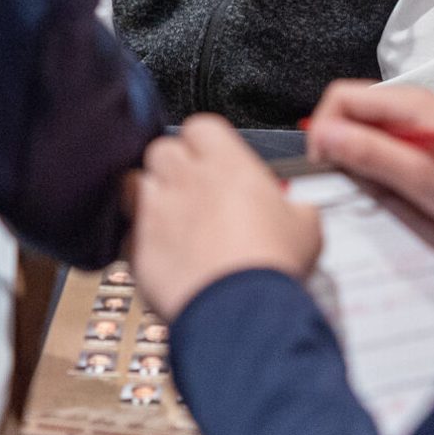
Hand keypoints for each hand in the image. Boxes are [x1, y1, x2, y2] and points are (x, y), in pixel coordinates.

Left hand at [132, 115, 321, 321]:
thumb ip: (292, 204)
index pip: (200, 125)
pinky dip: (141, 236)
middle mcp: (187, 180)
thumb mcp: (305, 223)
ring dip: (150, 193)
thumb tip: (295, 210)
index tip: (214, 155)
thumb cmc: (271, 263)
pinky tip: (163, 251)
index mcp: (228, 163)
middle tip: (192, 184)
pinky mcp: (138, 249)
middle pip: (161, 148)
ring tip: (170, 214)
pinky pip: (127, 231)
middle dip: (173, 163)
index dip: (206, 140)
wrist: (240, 309)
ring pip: (134, 183)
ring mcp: (157, 213)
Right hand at [306, 81, 433, 249]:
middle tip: (349, 184)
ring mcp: (422, 119)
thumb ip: (370, 153)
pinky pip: (389, 141)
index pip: (340, 97)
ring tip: (372, 188)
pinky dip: (380, 161)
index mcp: (407, 103)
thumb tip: (322, 134)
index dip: (324, 130)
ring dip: (360, 156)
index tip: (328, 169)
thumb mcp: (418, 177)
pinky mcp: (430, 137)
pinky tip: (393, 186)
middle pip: (352, 111)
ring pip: (369, 128)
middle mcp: (411, 103)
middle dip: (339, 144)